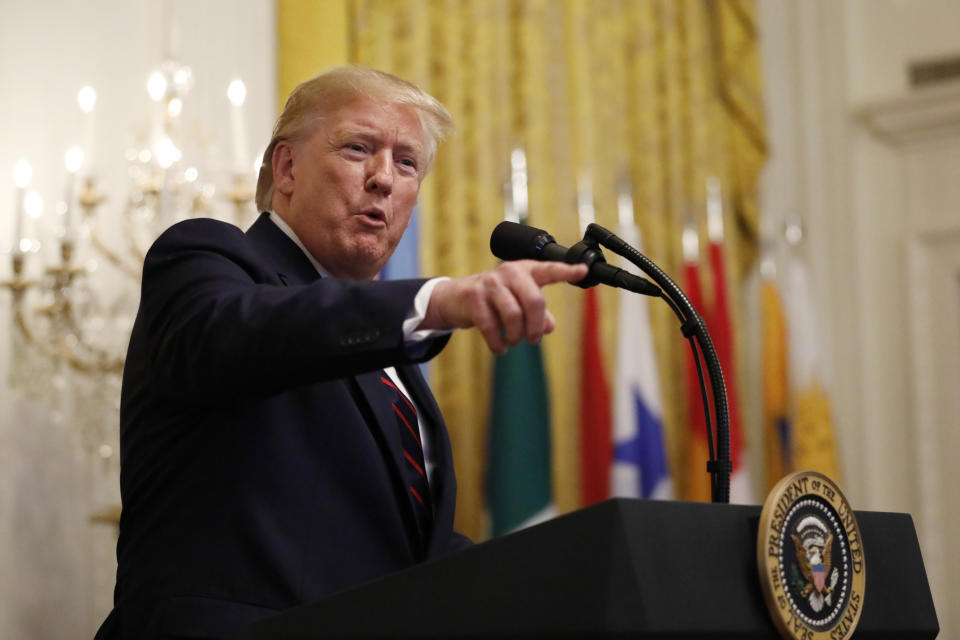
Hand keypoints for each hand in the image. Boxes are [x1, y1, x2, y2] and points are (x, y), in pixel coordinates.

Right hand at [421, 260, 588, 354]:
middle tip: (533, 339)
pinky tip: (501, 348)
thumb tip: (549, 326)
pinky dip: (499, 343)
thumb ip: (537, 313)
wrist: (454, 298)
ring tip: (514, 342)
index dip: (567, 271)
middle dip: (536, 326)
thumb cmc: (493, 299)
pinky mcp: (473, 298)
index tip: (583, 270)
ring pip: (513, 315)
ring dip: (517, 336)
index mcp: (524, 270)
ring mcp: (490, 284)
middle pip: (534, 300)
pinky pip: (491, 326)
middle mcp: (509, 272)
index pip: (549, 270)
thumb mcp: (517, 302)